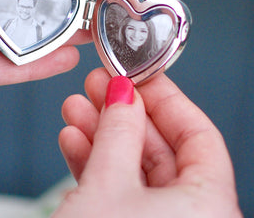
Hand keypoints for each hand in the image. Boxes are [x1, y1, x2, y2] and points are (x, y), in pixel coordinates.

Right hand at [57, 69, 241, 216]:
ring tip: (78, 108)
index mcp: (208, 210)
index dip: (166, 99)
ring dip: (101, 134)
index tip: (140, 76)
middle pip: (160, 149)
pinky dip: (93, 163)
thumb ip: (118, 132)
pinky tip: (74, 140)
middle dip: (124, 113)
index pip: (197, 136)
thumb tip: (122, 94)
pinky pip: (115, 190)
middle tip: (100, 87)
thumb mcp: (108, 186)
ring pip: (132, 168)